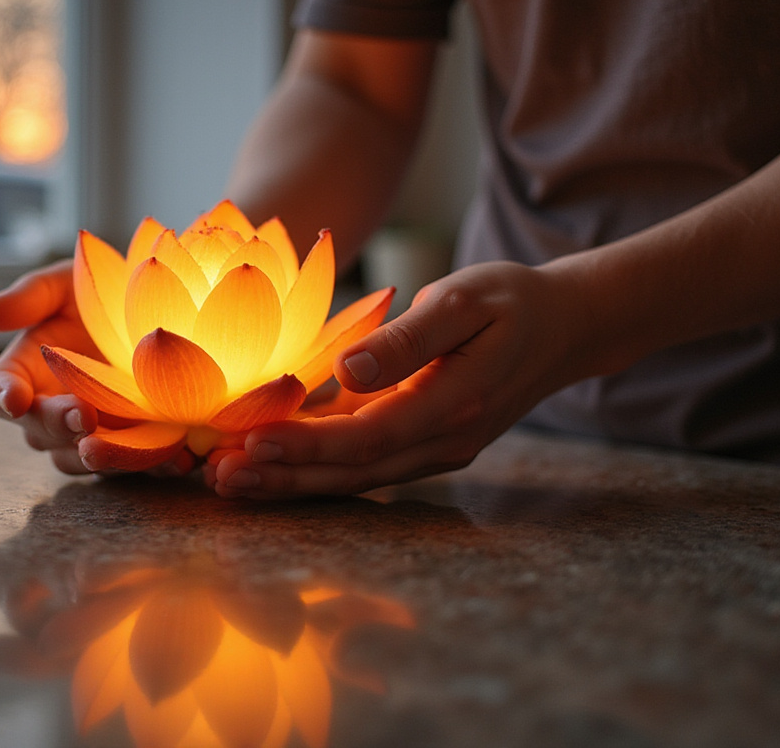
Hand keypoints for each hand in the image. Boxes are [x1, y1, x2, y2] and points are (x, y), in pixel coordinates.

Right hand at [0, 261, 194, 476]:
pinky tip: (177, 457)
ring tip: (121, 444)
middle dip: (59, 425)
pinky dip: (155, 465)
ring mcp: (91, 434)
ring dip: (101, 455)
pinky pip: (137, 466)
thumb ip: (28, 297)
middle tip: (83, 413)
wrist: (160, 306)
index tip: (14, 398)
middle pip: (40, 432)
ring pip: (82, 458)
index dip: (2, 396)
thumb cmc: (99, 290)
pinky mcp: (133, 447)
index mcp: (23, 372)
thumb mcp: (65, 284)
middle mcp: (50, 411)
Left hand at [207, 261, 595, 497]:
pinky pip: (359, 465)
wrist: (564, 328)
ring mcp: (431, 451)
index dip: (307, 443)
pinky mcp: (419, 445)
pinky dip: (311, 466)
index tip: (250, 439)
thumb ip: (409, 338)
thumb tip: (349, 368)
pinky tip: (264, 461)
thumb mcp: (466, 299)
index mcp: (453, 405)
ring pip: (350, 477)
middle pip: (349, 472)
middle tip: (215, 478)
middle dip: (280, 476)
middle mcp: (442, 442)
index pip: (367, 436)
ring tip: (224, 481)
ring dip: (288, 480)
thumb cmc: (512, 301)